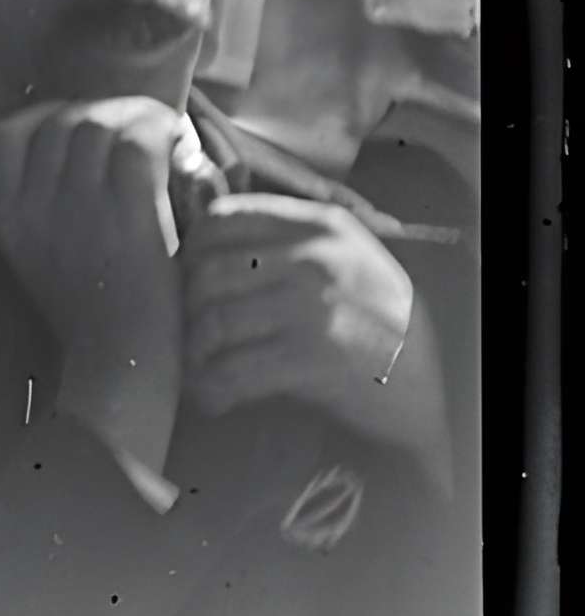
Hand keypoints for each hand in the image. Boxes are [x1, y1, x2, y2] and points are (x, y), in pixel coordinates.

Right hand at [0, 96, 189, 457]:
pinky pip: (136, 148)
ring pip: (98, 125)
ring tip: (161, 128)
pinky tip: (179, 143)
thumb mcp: (44, 259)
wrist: (123, 367)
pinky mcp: (128, 220)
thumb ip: (47, 210)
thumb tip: (77, 159)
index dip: (50, 116)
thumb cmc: (96, 317)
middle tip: (136, 123)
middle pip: (60, 122)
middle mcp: (37, 207)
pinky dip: (159, 132)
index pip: (11, 134)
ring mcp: (81, 212)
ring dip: (134, 115)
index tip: (85, 124)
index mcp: (11, 218)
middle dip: (100, 110)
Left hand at [182, 194, 448, 475]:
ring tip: (194, 368)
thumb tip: (197, 241)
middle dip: (185, 308)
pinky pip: (234, 369)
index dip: (191, 250)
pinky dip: (212, 387)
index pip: (223, 218)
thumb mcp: (344, 257)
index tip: (185, 279)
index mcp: (320, 225)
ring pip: (214, 320)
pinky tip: (211, 397)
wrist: (432, 385)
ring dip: (193, 352)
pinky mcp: (311, 358)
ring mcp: (313, 306)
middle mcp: (315, 257)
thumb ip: (285, 240)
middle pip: (208, 271)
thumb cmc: (376, 320)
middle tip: (183, 332)